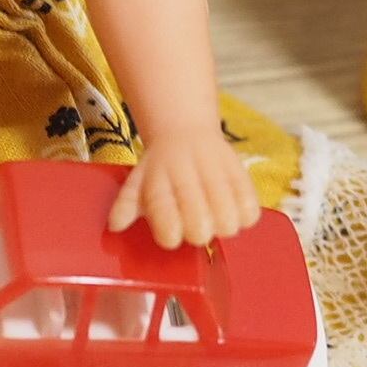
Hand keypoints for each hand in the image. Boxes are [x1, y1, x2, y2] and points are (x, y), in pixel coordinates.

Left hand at [107, 129, 262, 248]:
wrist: (185, 132)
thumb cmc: (159, 169)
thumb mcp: (135, 183)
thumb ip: (125, 206)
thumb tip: (115, 225)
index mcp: (159, 184)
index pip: (167, 224)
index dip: (170, 235)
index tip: (171, 234)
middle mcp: (188, 178)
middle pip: (199, 229)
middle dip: (197, 234)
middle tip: (194, 224)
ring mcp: (217, 175)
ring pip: (228, 223)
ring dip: (221, 227)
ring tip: (213, 216)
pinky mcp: (242, 175)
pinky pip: (251, 211)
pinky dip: (243, 216)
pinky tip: (231, 209)